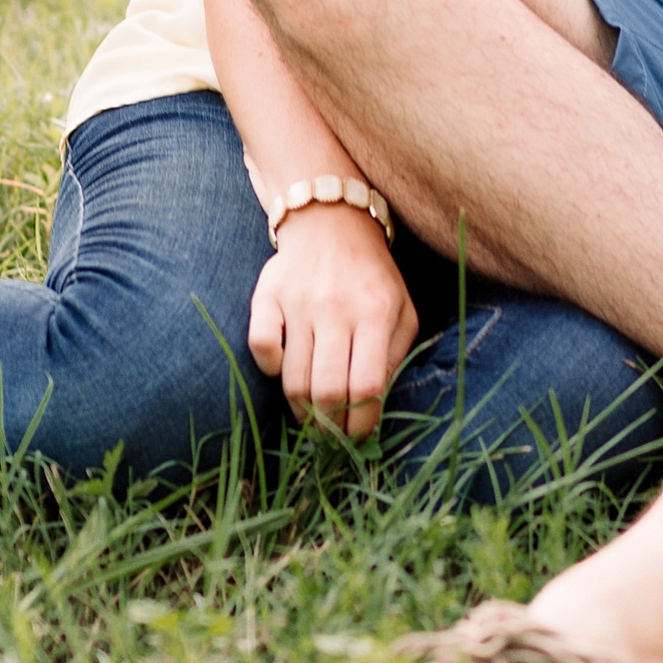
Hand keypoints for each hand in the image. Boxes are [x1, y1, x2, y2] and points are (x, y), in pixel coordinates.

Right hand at [246, 203, 419, 436]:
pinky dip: (270, 369)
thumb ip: (395, 357)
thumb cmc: (372, 276)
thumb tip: (374, 406)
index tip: (359, 440)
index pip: (366, 386)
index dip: (361, 424)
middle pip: (326, 391)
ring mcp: (298, 300)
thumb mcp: (402, 310)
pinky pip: (261, 347)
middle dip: (329, 429)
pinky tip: (285, 370)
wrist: (331, 222)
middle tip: (331, 438)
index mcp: (375, 312)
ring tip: (311, 416)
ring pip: (293, 379)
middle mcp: (336, 306)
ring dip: (301, 411)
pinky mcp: (267, 294)